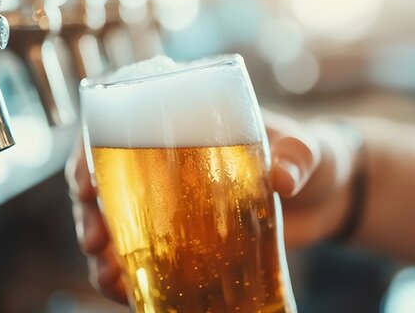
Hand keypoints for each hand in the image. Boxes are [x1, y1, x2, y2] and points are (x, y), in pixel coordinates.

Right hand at [65, 113, 360, 303]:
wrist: (329, 199)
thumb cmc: (312, 156)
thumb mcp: (306, 148)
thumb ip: (297, 156)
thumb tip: (282, 177)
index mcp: (181, 122)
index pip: (115, 128)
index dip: (88, 154)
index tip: (85, 182)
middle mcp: (165, 162)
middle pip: (103, 183)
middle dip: (87, 213)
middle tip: (95, 240)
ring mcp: (170, 204)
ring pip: (114, 224)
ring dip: (101, 253)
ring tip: (108, 277)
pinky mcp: (183, 239)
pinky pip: (143, 257)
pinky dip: (129, 276)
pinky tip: (127, 291)